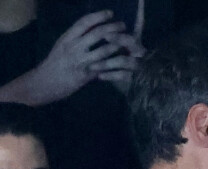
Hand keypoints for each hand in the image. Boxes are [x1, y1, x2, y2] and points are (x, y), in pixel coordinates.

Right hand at [0, 11, 144, 104]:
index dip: (99, 16)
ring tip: (128, 43)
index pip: (84, 22)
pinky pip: (104, 69)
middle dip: (112, 29)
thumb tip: (92, 31)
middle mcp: (74, 47)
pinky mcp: (86, 75)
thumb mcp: (63, 46)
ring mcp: (81, 61)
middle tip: (123, 26)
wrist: (45, 82)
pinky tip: (125, 64)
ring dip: (118, 46)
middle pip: (97, 34)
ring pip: (103, 50)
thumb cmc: (55, 64)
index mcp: (68, 38)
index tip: (110, 13)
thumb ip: (77, 39)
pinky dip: (116, 66)